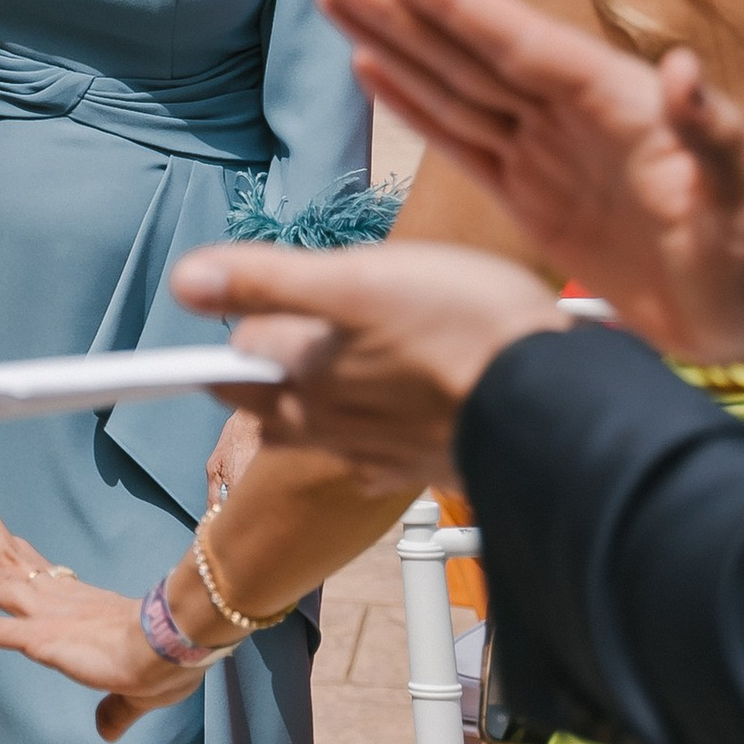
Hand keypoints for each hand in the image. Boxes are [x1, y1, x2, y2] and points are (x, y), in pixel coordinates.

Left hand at [0, 486, 197, 738]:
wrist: (175, 651)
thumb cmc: (169, 663)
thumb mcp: (139, 694)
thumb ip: (116, 710)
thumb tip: (108, 732)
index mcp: (82, 607)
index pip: (41, 572)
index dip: (17, 550)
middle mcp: (58, 602)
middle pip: (12, 560)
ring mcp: (44, 616)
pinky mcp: (38, 638)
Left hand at [172, 236, 567, 487]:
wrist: (560, 401)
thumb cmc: (461, 329)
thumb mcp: (352, 281)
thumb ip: (265, 281)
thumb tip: (184, 281)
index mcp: (305, 389)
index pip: (233, 377)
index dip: (231, 343)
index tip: (233, 329)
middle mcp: (336, 433)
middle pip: (278, 407)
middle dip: (274, 374)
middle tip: (288, 334)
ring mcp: (385, 454)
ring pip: (332, 427)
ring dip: (330, 396)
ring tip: (350, 359)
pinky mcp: (434, 462)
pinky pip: (385, 447)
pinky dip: (382, 422)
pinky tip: (404, 402)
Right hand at [309, 0, 743, 375]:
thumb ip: (714, 135)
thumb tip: (682, 69)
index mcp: (621, 104)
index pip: (524, 45)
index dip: (459, 5)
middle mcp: (575, 116)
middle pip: (470, 52)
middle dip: (399, 5)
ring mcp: (549, 155)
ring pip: (453, 87)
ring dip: (391, 40)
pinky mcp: (534, 199)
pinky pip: (462, 142)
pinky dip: (414, 105)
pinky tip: (371, 67)